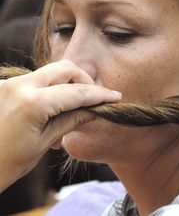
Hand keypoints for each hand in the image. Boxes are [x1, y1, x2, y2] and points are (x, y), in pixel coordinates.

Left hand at [0, 60, 120, 191]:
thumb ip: (72, 120)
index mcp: (31, 103)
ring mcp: (10, 83)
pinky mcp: (6, 85)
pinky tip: (53, 110)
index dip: (98, 95)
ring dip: (67, 85)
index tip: (114, 97)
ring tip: (73, 111)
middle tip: (95, 98)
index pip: (75, 93)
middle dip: (84, 81)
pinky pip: (36, 80)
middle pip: (64, 69)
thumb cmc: (8, 163)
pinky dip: (51, 89)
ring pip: (50, 72)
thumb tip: (94, 110)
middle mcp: (20, 85)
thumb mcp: (44, 142)